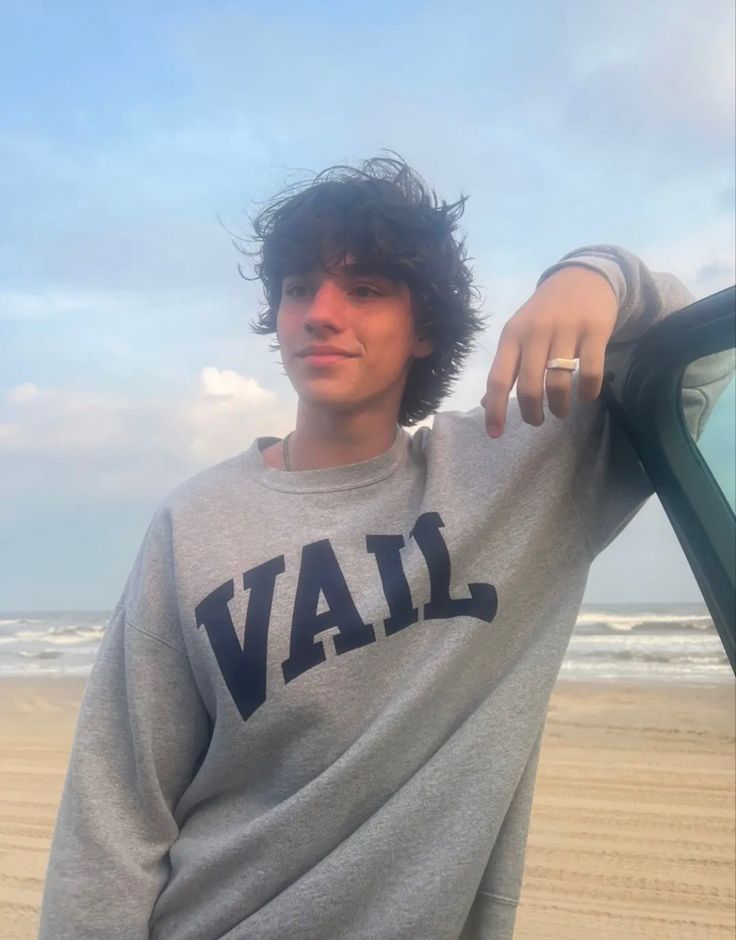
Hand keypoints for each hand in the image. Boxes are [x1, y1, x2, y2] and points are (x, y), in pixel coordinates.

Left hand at [480, 265, 617, 436]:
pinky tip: (585, 396)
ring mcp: (566, 331)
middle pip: (530, 387)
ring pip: (559, 383)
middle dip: (532, 413)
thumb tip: (486, 403)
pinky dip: (588, 392)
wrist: (582, 277)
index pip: (498, 378)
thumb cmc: (544, 313)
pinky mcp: (595, 331)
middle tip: (536, 421)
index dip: (495, 409)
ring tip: (560, 411)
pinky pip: (590, 372)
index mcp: (511, 335)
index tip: (495, 433)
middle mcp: (535, 333)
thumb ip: (505, 367)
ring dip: (559, 407)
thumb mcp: (518, 334)